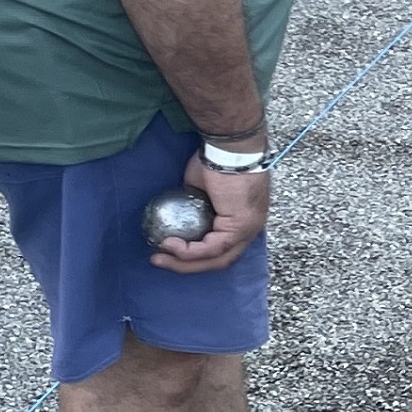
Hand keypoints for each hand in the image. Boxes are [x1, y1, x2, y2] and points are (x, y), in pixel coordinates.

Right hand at [151, 152, 268, 273]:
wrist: (229, 146)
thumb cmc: (218, 158)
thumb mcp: (201, 188)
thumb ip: (195, 204)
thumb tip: (180, 213)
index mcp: (245, 219)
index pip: (223, 249)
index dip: (196, 255)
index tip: (170, 252)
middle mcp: (251, 228)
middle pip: (220, 260)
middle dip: (187, 265)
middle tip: (161, 259)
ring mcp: (248, 229)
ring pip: (216, 259)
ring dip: (184, 262)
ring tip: (160, 257)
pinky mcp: (240, 226)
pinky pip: (212, 248)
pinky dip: (189, 251)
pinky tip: (171, 245)